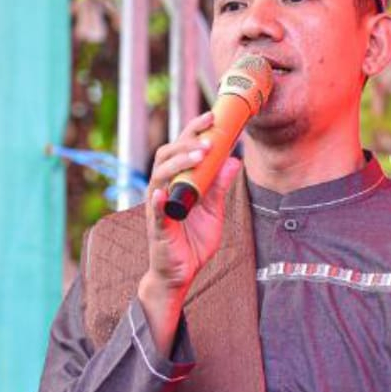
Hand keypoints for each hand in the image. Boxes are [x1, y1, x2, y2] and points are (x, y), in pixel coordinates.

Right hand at [136, 112, 241, 354]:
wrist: (180, 275)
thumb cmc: (192, 241)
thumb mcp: (213, 212)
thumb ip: (219, 188)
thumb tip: (234, 161)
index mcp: (177, 183)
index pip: (180, 149)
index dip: (193, 131)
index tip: (212, 117)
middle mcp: (163, 190)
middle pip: (166, 156)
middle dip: (186, 141)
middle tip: (209, 136)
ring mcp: (157, 208)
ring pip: (160, 177)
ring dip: (179, 163)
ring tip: (199, 155)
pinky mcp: (157, 229)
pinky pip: (155, 212)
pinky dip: (158, 201)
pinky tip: (165, 193)